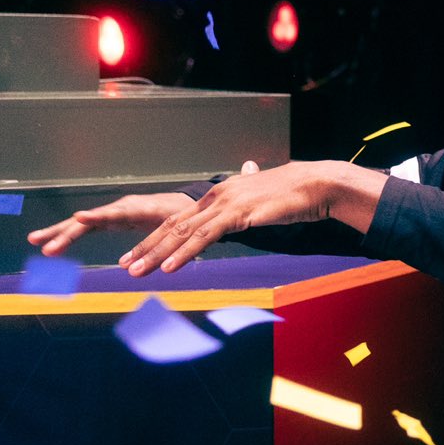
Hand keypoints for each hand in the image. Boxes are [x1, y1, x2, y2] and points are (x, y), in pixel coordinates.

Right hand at [29, 192, 199, 256]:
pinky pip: (86, 227)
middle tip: (46, 246)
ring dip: (60, 232)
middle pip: (90, 220)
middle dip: (67, 232)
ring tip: (35, 241)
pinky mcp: (109, 219)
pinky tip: (52, 244)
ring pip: (82, 222)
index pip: (115, 213)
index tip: (80, 217)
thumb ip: (159, 245)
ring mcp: (112, 212)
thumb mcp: (176, 230)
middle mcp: (121, 208)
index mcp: (139, 208)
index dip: (98, 216)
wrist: (180, 204)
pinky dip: (69, 234)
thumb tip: (135, 265)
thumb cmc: (180, 217)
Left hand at [120, 161, 343, 275]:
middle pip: (173, 226)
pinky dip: (184, 253)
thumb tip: (249, 173)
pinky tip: (171, 267)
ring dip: (157, 254)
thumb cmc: (296, 194)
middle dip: (147, 247)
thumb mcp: (264, 195)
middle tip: (126, 265)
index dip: (157, 237)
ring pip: (183, 233)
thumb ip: (250, 193)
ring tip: (137, 270)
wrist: (317, 185)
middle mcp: (217, 197)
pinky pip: (205, 237)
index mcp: (220, 194)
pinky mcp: (239, 215)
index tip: (138, 253)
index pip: (181, 219)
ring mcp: (226, 205)